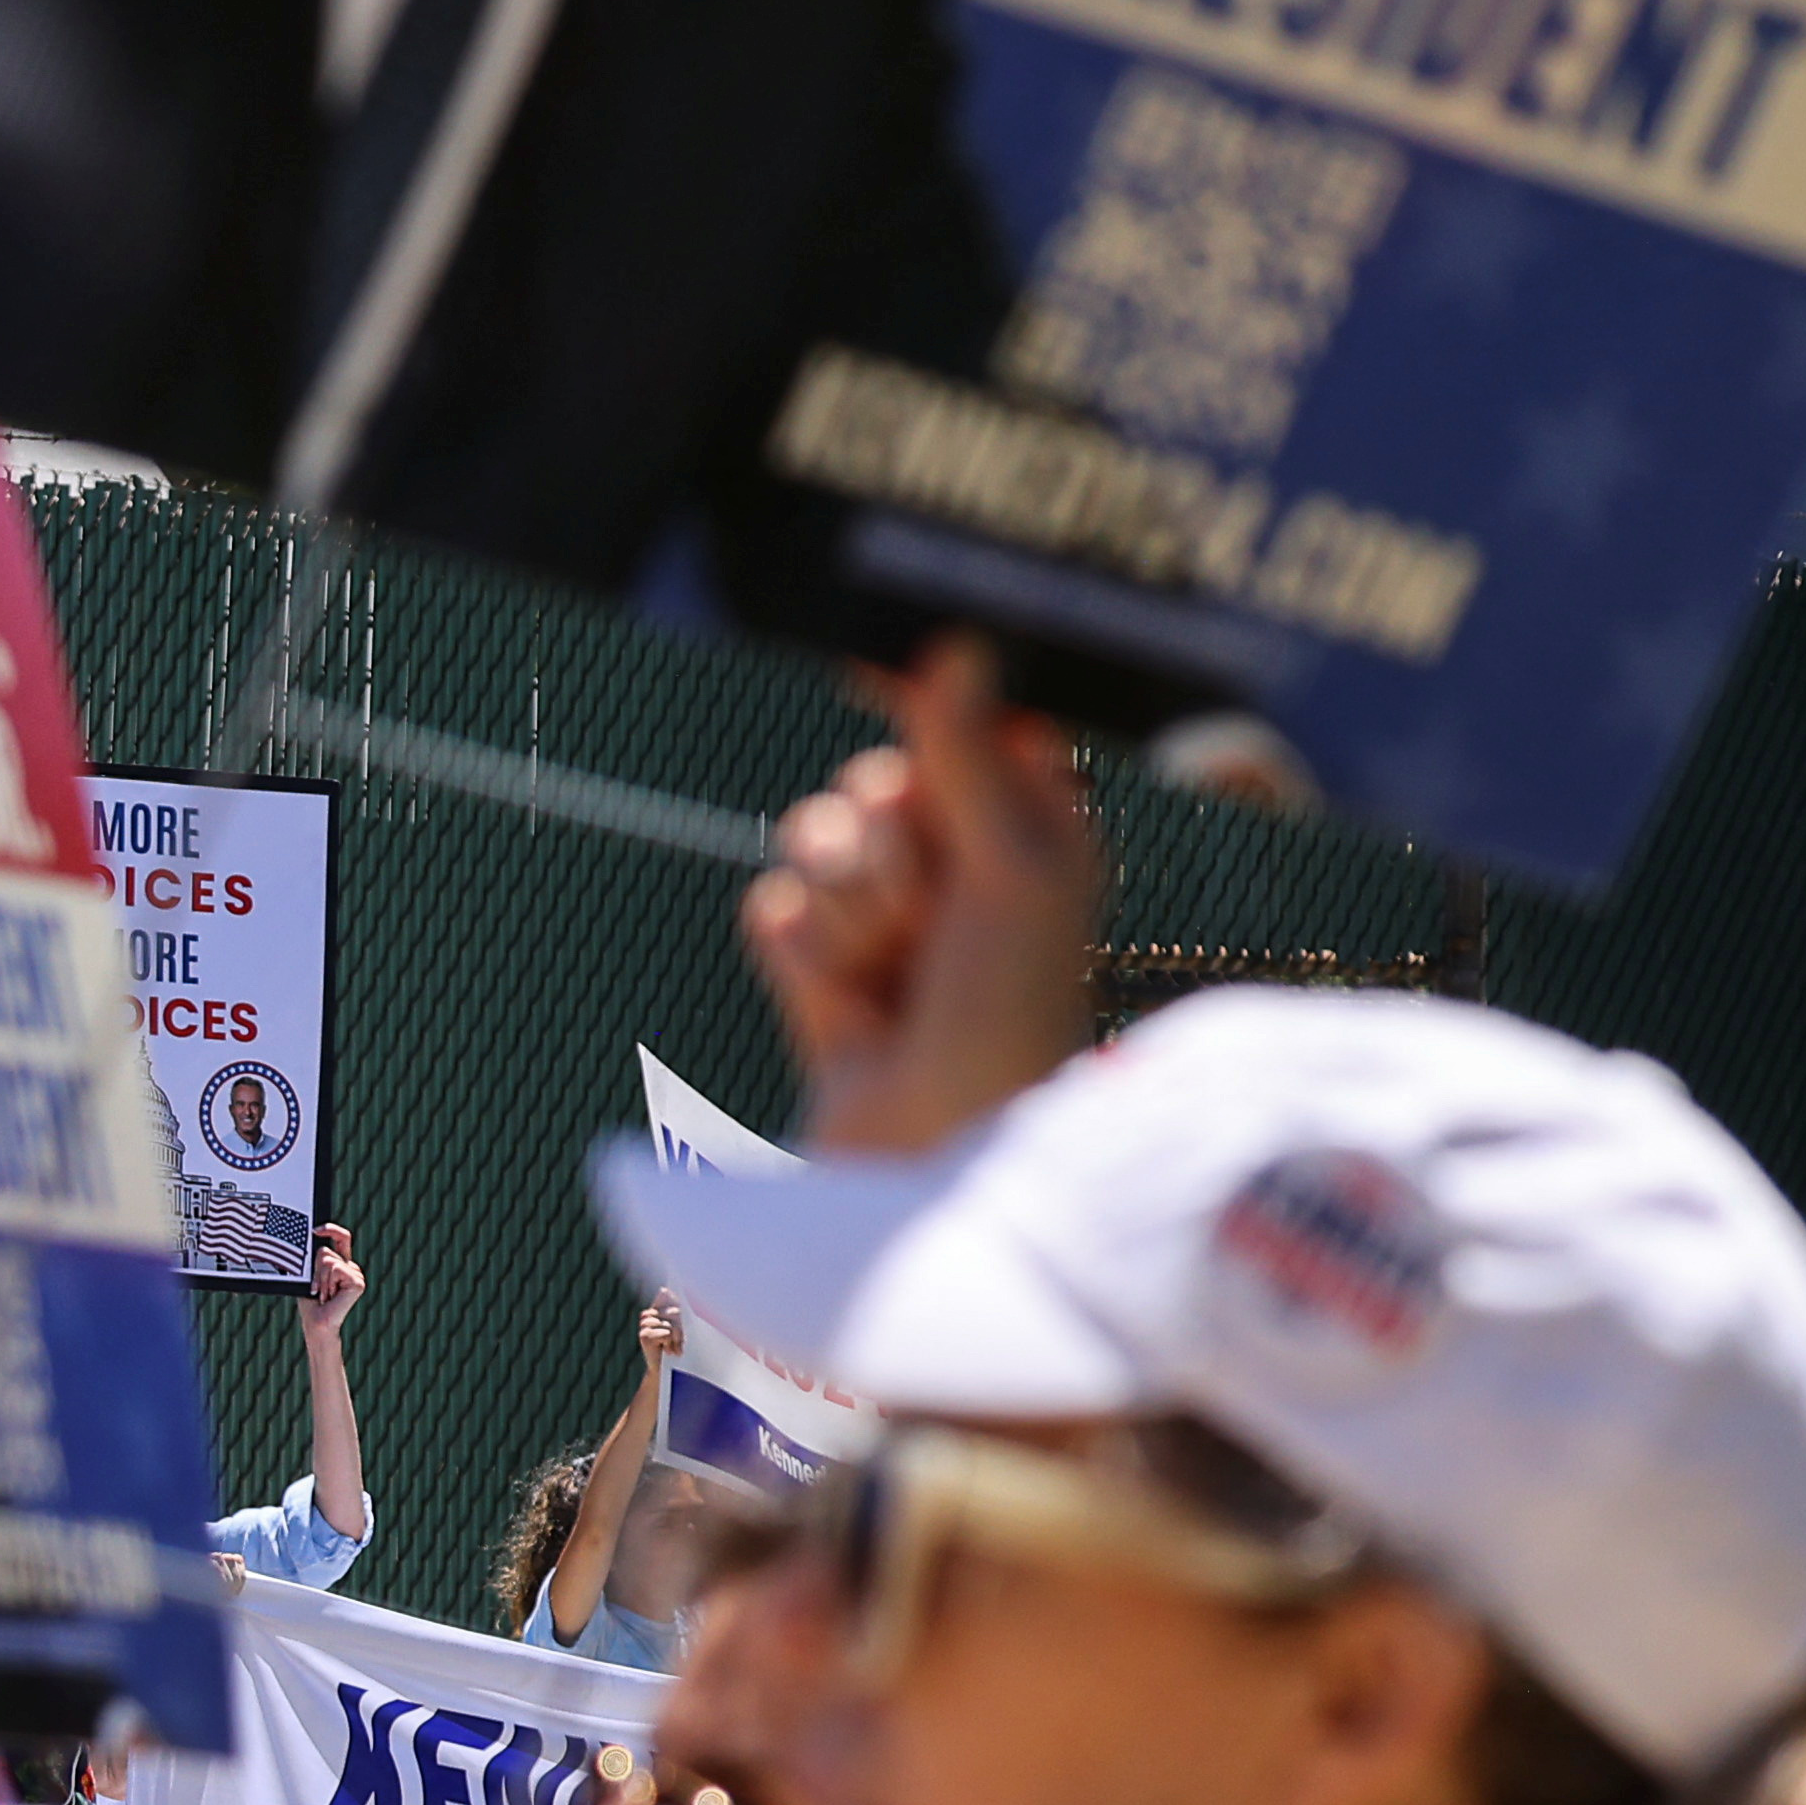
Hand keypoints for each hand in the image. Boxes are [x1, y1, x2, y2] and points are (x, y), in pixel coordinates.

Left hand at [300, 1217, 362, 1328]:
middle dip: (314, 1270)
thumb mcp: (310, 1275)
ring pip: (328, 1260)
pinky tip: (330, 1296)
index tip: (315, 1230)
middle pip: (325, 1251)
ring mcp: (356, 1274)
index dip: (331, 1230)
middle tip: (317, 1288)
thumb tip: (309, 1238)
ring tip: (324, 1294)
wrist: (316, 1323)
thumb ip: (314, 1259)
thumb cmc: (310, 1302)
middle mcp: (351, 1267)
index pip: (342, 1238)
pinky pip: (335, 1268)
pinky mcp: (358, 1282)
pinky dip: (327, 1282)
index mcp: (341, 1264)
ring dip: (319, 1279)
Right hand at [749, 637, 1103, 1157]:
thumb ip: (966, 754)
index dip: (929, 742)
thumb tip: (954, 641)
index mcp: (1032, 834)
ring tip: (886, 976)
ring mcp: (887, 926)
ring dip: (845, 909)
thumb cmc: (1012, 1017)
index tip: (917, 759)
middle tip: (926, 914)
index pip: (955, 732)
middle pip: (871, 782)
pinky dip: (801, 957)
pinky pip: (772, 910)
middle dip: (881, 848)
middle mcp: (962, 874)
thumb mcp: (1010, 870)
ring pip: (813, 843)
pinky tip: (843, 1008)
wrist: (938, 1162)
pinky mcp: (820, 977)